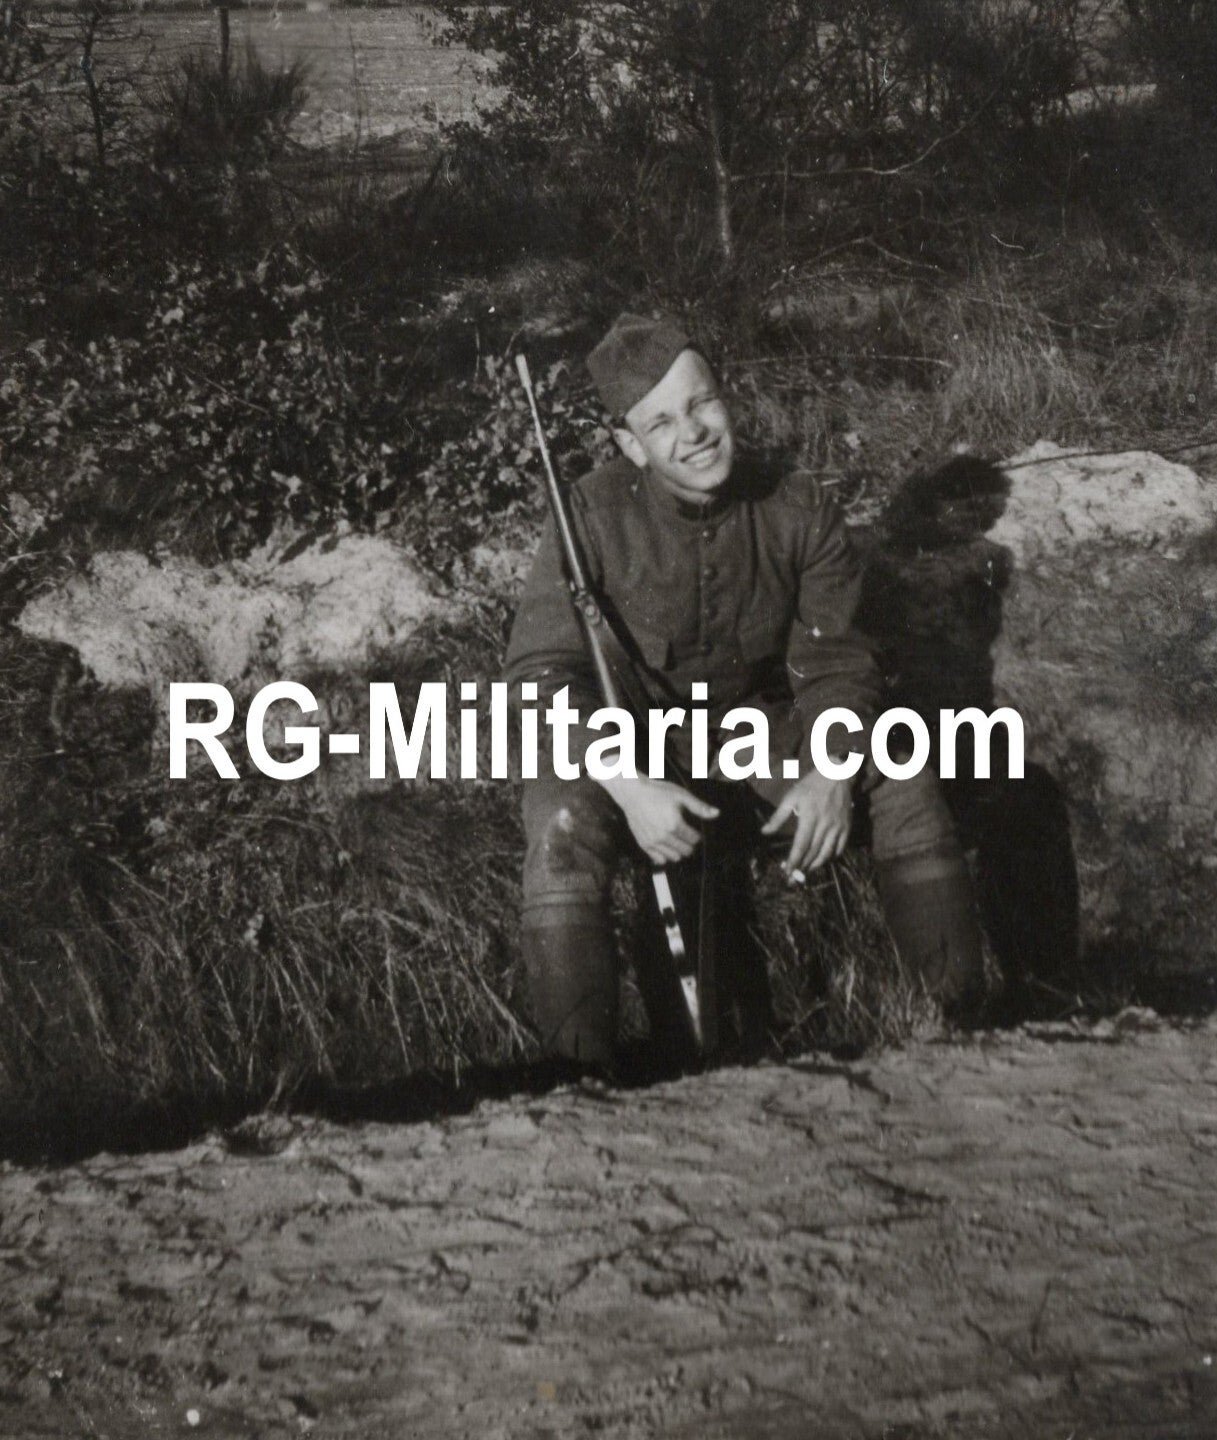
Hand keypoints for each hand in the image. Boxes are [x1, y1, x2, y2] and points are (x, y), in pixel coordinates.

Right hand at [600, 777, 718, 865]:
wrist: (632, 794)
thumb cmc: (658, 792)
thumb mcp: (681, 795)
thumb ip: (699, 807)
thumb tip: (717, 813)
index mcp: (675, 824)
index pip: (694, 839)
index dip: (697, 835)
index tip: (694, 831)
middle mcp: (664, 836)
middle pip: (686, 850)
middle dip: (690, 845)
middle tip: (686, 836)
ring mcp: (653, 842)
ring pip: (674, 857)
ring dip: (679, 851)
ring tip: (677, 841)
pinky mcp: (643, 844)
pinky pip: (659, 859)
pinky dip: (665, 856)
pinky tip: (666, 847)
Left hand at [760, 770, 852, 875]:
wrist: (837, 774)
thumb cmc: (811, 785)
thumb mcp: (791, 797)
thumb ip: (778, 816)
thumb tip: (764, 832)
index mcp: (809, 817)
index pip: (801, 845)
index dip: (794, 860)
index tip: (787, 871)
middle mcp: (825, 825)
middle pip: (813, 852)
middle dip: (803, 866)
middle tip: (794, 876)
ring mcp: (837, 827)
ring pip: (827, 853)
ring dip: (816, 865)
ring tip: (807, 871)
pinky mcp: (847, 827)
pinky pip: (840, 847)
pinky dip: (831, 856)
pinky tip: (823, 859)